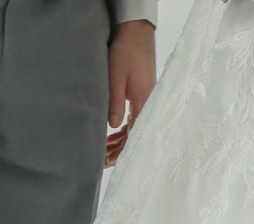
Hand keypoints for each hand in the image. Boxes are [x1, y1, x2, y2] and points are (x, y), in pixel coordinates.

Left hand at [106, 21, 155, 167]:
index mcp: (145, 102)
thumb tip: (112, 127)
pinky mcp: (142, 94)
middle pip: (136, 134)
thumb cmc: (127, 51)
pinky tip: (114, 132)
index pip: (135, 135)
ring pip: (134, 127)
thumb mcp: (116, 78)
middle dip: (120, 149)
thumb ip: (115, 103)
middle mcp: (148, 104)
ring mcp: (146, 100)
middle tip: (104, 160)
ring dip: (121, 139)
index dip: (123, 150)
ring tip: (106, 150)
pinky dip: (124, 127)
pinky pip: (134, 117)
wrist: (136, 32)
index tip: (112, 161)